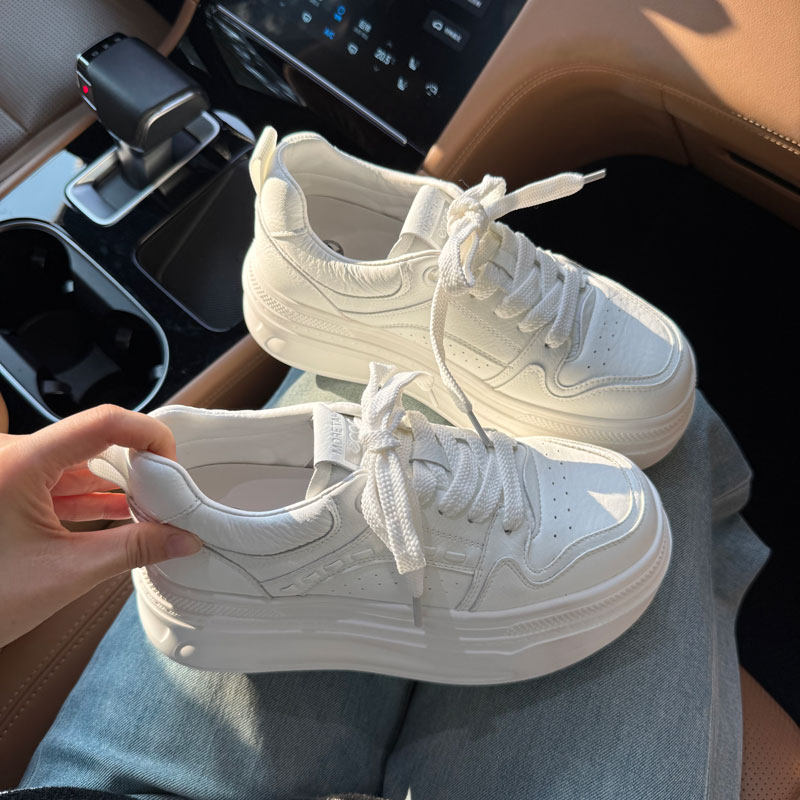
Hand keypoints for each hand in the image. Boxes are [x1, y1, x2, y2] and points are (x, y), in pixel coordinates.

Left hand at [0, 405, 201, 647]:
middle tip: (167, 493)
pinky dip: (88, 495)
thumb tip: (183, 540)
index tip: (172, 463)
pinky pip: (57, 478)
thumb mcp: (65, 574)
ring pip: (77, 461)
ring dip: (113, 484)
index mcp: (20, 464)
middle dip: (136, 466)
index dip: (148, 435)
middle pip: (94, 440)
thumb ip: (133, 550)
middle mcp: (9, 456)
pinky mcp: (4, 487)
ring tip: (148, 509)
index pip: (104, 422)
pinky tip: (117, 513)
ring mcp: (5, 470)